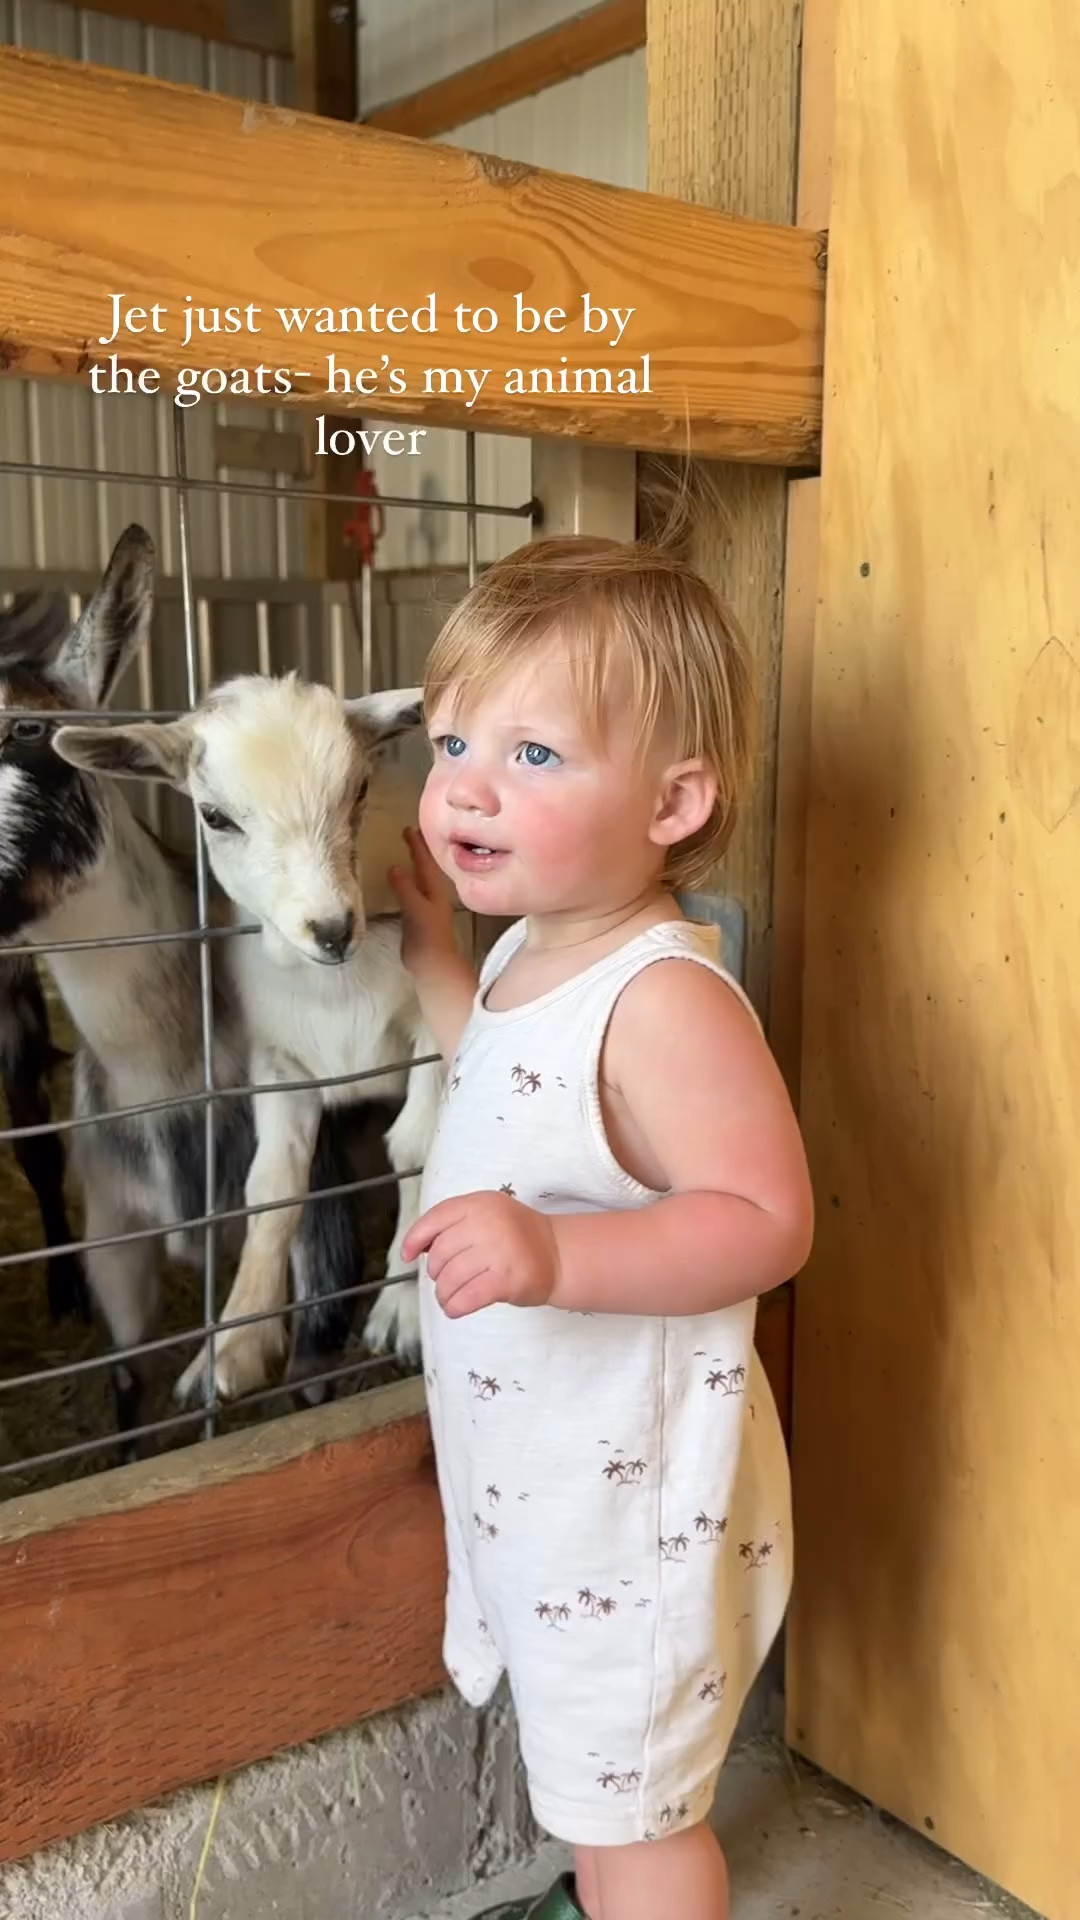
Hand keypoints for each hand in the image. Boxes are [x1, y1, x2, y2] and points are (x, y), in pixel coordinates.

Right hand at [388, 826, 456, 979]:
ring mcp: (428, 907)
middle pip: (426, 868)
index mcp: (435, 890)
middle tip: (409, 834)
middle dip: (418, 851)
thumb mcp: (414, 907)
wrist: (432, 964)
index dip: (417, 846)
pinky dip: (407, 883)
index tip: (409, 828)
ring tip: (405, 854)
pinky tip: (401, 884)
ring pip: (421, 880)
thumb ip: (404, 887)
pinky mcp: (419, 919)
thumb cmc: (427, 935)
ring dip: (414, 866)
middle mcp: (434, 896)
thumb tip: (394, 866)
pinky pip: (413, 893)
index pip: (425, 862)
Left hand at [401, 1191, 560, 1318]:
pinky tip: (455, 1308)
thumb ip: (454, 1224)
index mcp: (479, 1203)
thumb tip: (414, 1248)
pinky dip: (454, 1307)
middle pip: (440, 1253)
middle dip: (436, 1272)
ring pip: (449, 1279)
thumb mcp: (487, 1215)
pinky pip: (466, 1298)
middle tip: (445, 1279)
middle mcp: (488, 1223)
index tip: (407, 1255)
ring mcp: (498, 1251)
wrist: (558, 1254)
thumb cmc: (515, 1237)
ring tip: (448, 1297)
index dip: (415, 1238)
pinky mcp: (506, 1280)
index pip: (435, 1219)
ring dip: (443, 1294)